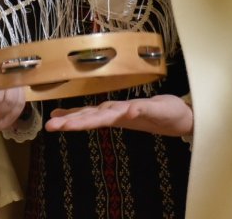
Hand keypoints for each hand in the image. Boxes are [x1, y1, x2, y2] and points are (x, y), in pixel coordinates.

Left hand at [46, 94, 192, 136]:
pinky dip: (110, 110)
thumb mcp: (154, 113)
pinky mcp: (135, 106)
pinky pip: (120, 108)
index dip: (76, 121)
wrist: (182, 116)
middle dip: (70, 120)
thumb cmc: (166, 115)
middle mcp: (119, 113)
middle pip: (90, 116)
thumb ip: (140, 111)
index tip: (58, 125)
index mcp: (120, 116)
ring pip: (97, 113)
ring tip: (56, 120)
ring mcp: (125, 110)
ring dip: (78, 116)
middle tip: (49, 124)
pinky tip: (98, 112)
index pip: (93, 118)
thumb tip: (129, 111)